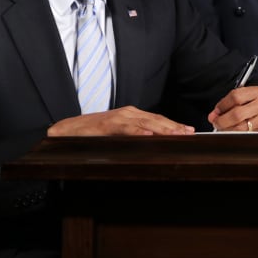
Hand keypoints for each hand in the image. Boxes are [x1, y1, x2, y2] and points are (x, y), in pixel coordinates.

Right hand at [47, 106, 194, 136]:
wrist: (68, 130)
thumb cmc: (93, 134)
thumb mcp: (119, 134)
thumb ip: (134, 136)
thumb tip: (153, 144)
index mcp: (131, 115)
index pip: (158, 119)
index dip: (174, 125)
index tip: (189, 131)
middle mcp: (127, 113)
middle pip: (156, 120)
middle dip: (174, 127)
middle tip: (189, 133)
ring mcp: (118, 117)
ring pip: (145, 123)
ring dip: (162, 128)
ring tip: (176, 134)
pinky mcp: (107, 125)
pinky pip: (126, 128)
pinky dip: (138, 132)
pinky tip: (149, 135)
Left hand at [208, 87, 257, 131]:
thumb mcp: (252, 96)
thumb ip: (232, 102)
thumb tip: (214, 114)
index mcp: (257, 92)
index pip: (235, 96)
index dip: (222, 105)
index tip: (215, 112)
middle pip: (236, 114)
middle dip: (222, 120)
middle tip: (216, 122)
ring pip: (241, 128)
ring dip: (227, 130)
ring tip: (224, 129)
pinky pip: (247, 135)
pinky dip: (237, 135)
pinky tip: (234, 133)